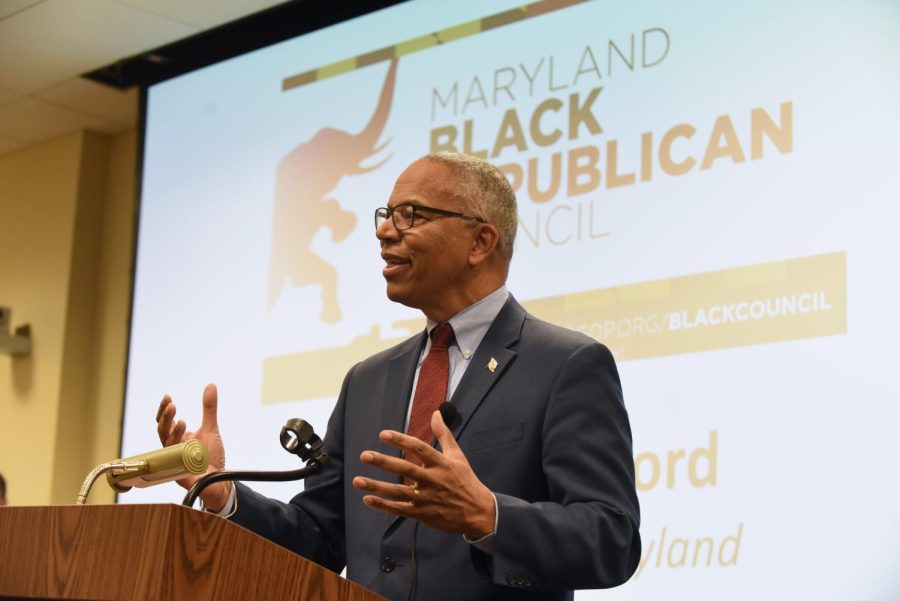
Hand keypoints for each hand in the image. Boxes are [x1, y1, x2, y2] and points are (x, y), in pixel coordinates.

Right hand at [155, 383, 229, 510]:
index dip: (164, 410)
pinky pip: (175, 458)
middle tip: (171, 403)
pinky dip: (179, 447)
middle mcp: (173, 447)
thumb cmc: (211, 456)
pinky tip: (186, 436)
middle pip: (162, 430)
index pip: (166, 421)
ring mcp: (175, 459)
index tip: (167, 396)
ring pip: (167, 443)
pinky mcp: (179, 470)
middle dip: (165, 417)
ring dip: (172, 430)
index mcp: (178, 437)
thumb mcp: (211, 427)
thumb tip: (211, 385)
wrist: (217, 478)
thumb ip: (209, 408)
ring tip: (180, 417)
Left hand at [351, 410, 495, 538]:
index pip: (418, 448)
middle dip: (384, 462)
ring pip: (398, 491)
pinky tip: (368, 499)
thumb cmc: (466, 481)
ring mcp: (426, 498)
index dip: (401, 440)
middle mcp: (432, 480)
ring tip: (357, 480)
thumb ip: (443, 434)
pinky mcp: (422, 514)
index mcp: (441, 463)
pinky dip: (383, 506)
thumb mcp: (457, 456)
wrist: (478, 512)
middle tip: (364, 455)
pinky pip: (400, 509)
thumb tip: (436, 413)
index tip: (383, 434)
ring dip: (376, 486)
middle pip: (405, 469)